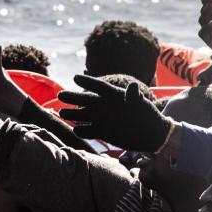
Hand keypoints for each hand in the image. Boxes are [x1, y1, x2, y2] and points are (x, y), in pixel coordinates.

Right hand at [57, 74, 172, 151]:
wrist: (150, 134)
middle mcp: (106, 106)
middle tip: (60, 95)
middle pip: (86, 100)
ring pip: (84, 115)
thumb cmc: (147, 116)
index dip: (88, 82)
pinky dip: (82, 131)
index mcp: (114, 95)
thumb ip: (134, 96)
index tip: (75, 77)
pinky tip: (75, 130)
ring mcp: (103, 119)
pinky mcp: (103, 132)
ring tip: (61, 113)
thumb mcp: (142, 105)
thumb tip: (133, 86)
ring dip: (73, 114)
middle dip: (73, 97)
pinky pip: (89, 131)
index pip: (99, 86)